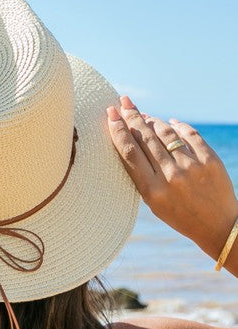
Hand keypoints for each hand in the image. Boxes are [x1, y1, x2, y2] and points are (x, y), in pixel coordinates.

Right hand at [107, 95, 237, 260]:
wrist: (217, 226)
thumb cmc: (180, 215)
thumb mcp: (154, 204)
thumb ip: (143, 175)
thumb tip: (133, 141)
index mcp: (152, 191)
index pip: (130, 153)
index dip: (118, 130)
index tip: (111, 115)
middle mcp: (170, 176)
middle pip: (145, 138)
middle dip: (131, 117)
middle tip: (122, 102)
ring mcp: (191, 167)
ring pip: (165, 133)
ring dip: (151, 120)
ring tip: (142, 114)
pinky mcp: (210, 160)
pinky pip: (189, 135)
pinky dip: (178, 126)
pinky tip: (170, 122)